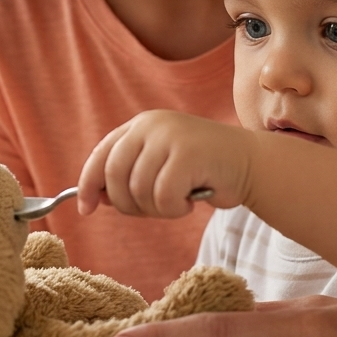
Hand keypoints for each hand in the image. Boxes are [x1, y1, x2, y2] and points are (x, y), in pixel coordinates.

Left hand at [77, 110, 253, 216]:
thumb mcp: (158, 169)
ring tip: (177, 202)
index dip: (88, 184)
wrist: (249, 164)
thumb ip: (128, 179)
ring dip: (156, 209)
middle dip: (127, 205)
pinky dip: (175, 209)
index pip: (101, 155)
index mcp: (140, 125)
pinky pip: (163, 198)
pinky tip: (191, 201)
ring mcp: (170, 137)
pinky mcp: (187, 154)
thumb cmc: (202, 172)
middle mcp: (151, 125)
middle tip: (152, 210)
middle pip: (114, 176)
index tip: (86, 210)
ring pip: (139, 191)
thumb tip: (93, 199)